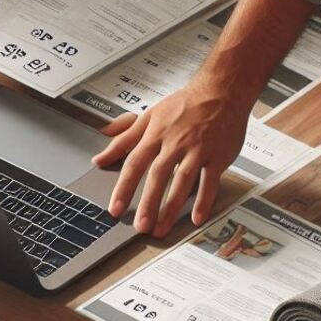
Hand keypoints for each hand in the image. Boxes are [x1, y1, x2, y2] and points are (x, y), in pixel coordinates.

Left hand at [92, 74, 250, 236]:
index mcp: (155, 134)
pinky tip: (196, 217)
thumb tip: (100, 156)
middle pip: (157, 175)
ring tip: (161, 228)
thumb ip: (123, 138)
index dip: (124, 188)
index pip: (134, 164)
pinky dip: (204, 200)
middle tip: (140, 227)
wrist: (220, 91)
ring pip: (182, 181)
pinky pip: (210, 181)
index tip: (116, 209)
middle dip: (147, 203)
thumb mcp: (149, 116)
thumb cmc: (184, 104)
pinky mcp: (218, 156)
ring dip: (171, 207)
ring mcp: (197, 149)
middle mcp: (174, 142)